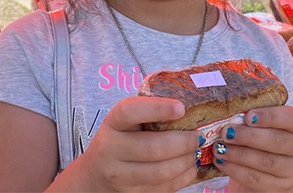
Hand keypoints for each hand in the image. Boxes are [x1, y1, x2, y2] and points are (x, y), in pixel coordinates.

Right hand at [48, 96, 198, 191]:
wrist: (94, 174)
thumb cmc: (118, 138)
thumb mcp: (124, 122)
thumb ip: (146, 113)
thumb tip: (185, 106)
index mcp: (112, 123)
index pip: (130, 112)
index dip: (157, 108)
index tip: (181, 107)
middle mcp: (111, 149)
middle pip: (154, 147)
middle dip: (184, 142)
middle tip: (198, 136)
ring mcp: (120, 176)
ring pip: (162, 171)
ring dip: (186, 161)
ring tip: (196, 152)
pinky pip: (163, 189)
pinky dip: (183, 177)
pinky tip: (190, 167)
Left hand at [211, 105, 292, 191]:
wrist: (264, 164)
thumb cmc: (258, 133)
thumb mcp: (257, 121)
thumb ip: (247, 113)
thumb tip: (223, 104)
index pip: (289, 117)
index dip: (268, 116)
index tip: (247, 116)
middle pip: (276, 141)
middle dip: (248, 137)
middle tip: (226, 132)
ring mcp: (291, 169)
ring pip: (266, 162)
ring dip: (239, 155)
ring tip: (219, 149)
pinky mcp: (279, 186)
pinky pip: (257, 179)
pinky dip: (236, 170)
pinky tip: (221, 162)